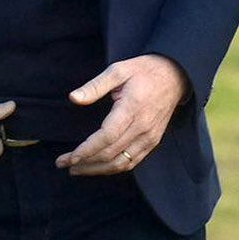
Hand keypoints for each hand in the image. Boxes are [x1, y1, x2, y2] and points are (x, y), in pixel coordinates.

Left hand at [57, 55, 189, 174]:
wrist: (175, 77)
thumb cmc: (144, 71)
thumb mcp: (118, 70)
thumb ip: (95, 86)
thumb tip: (74, 98)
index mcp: (132, 108)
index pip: (107, 137)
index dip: (86, 150)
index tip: (68, 157)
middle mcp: (142, 127)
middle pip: (110, 154)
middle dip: (84, 162)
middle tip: (63, 163)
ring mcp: (149, 137)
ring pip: (121, 163)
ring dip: (97, 170)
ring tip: (76, 169)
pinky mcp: (153, 141)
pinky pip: (132, 162)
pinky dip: (113, 168)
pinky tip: (98, 167)